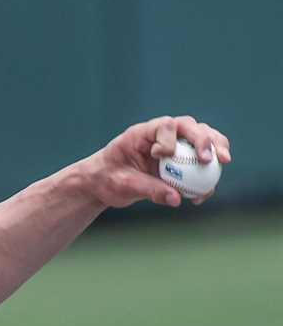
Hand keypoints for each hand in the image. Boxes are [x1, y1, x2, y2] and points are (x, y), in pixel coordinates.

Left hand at [79, 115, 231, 208]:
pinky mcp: (180, 161)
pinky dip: (206, 177)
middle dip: (205, 140)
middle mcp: (161, 135)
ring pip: (202, 139)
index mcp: (142, 134)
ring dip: (216, 149)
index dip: (169, 139)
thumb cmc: (107, 180)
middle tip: (211, 158)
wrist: (102, 185)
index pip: (164, 126)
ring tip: (223, 162)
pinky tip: (203, 195)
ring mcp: (174, 146)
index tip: (161, 155)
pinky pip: (199, 163)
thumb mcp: (123, 185)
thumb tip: (177, 198)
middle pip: (190, 127)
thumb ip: (149, 189)